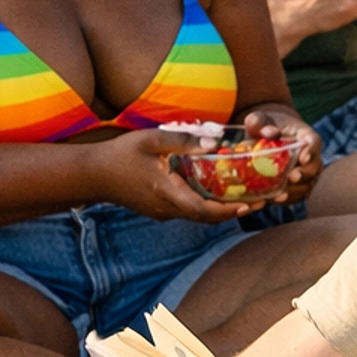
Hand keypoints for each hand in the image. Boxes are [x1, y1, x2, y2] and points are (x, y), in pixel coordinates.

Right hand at [92, 130, 252, 221]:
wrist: (93, 175)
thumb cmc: (121, 154)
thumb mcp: (151, 139)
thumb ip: (183, 141)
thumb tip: (214, 143)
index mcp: (166, 193)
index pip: (203, 209)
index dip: (228, 210)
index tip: (250, 205)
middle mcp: (167, 208)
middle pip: (208, 217)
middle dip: (235, 210)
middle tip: (263, 200)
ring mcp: (163, 212)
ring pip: (200, 215)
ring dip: (224, 209)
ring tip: (250, 197)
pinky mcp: (161, 210)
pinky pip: (190, 211)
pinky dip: (209, 205)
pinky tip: (221, 192)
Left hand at [242, 103, 322, 205]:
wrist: (265, 138)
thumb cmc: (264, 125)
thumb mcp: (259, 119)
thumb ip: (261, 122)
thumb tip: (269, 133)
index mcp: (306, 137)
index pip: (314, 142)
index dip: (310, 150)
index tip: (302, 157)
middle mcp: (311, 157)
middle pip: (314, 167)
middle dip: (304, 174)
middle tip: (292, 178)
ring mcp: (305, 173)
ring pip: (307, 184)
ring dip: (294, 191)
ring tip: (279, 196)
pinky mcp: (296, 186)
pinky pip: (295, 195)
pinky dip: (286, 200)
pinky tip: (272, 201)